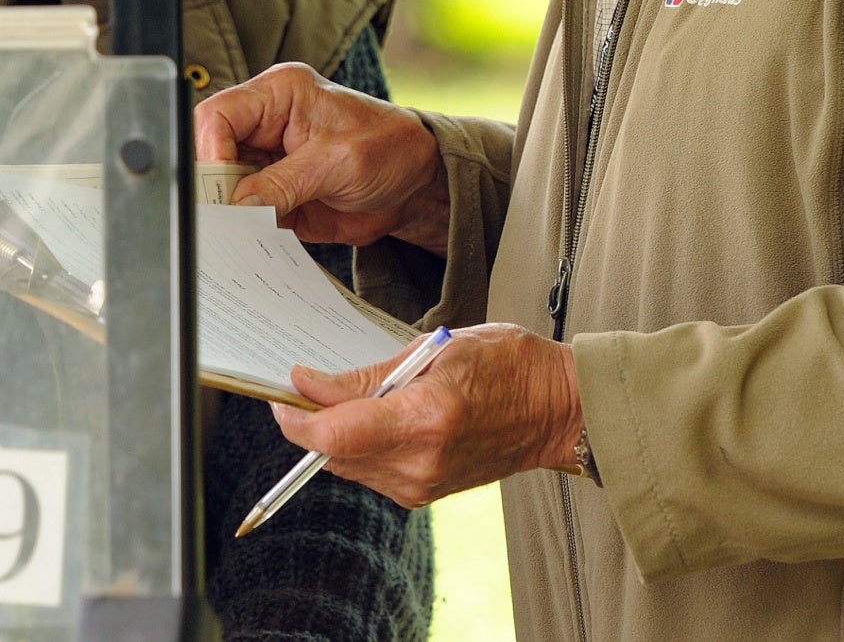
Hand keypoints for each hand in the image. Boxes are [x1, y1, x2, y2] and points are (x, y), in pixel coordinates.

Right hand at [194, 63, 451, 251]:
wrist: (417, 184)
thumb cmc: (390, 148)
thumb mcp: (340, 162)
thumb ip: (285, 183)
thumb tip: (238, 206)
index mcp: (279, 94)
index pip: (218, 116)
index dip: (210, 153)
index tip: (221, 191)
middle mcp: (265, 125)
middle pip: (212, 153)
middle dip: (218, 189)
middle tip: (227, 220)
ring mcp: (267, 162)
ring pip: (224, 188)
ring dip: (232, 214)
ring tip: (245, 234)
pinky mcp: (273, 195)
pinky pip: (246, 214)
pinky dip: (248, 231)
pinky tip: (257, 242)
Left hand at [273, 324, 585, 507]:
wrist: (558, 411)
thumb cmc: (509, 365)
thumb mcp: (439, 348)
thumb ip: (370, 374)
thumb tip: (310, 384)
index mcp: (426, 418)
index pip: (334, 433)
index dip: (296, 414)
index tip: (286, 389)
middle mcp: (420, 462)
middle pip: (331, 451)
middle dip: (311, 419)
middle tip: (313, 384)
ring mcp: (421, 485)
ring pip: (345, 464)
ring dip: (335, 432)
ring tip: (361, 395)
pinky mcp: (422, 495)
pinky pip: (368, 471)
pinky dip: (360, 444)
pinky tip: (380, 417)